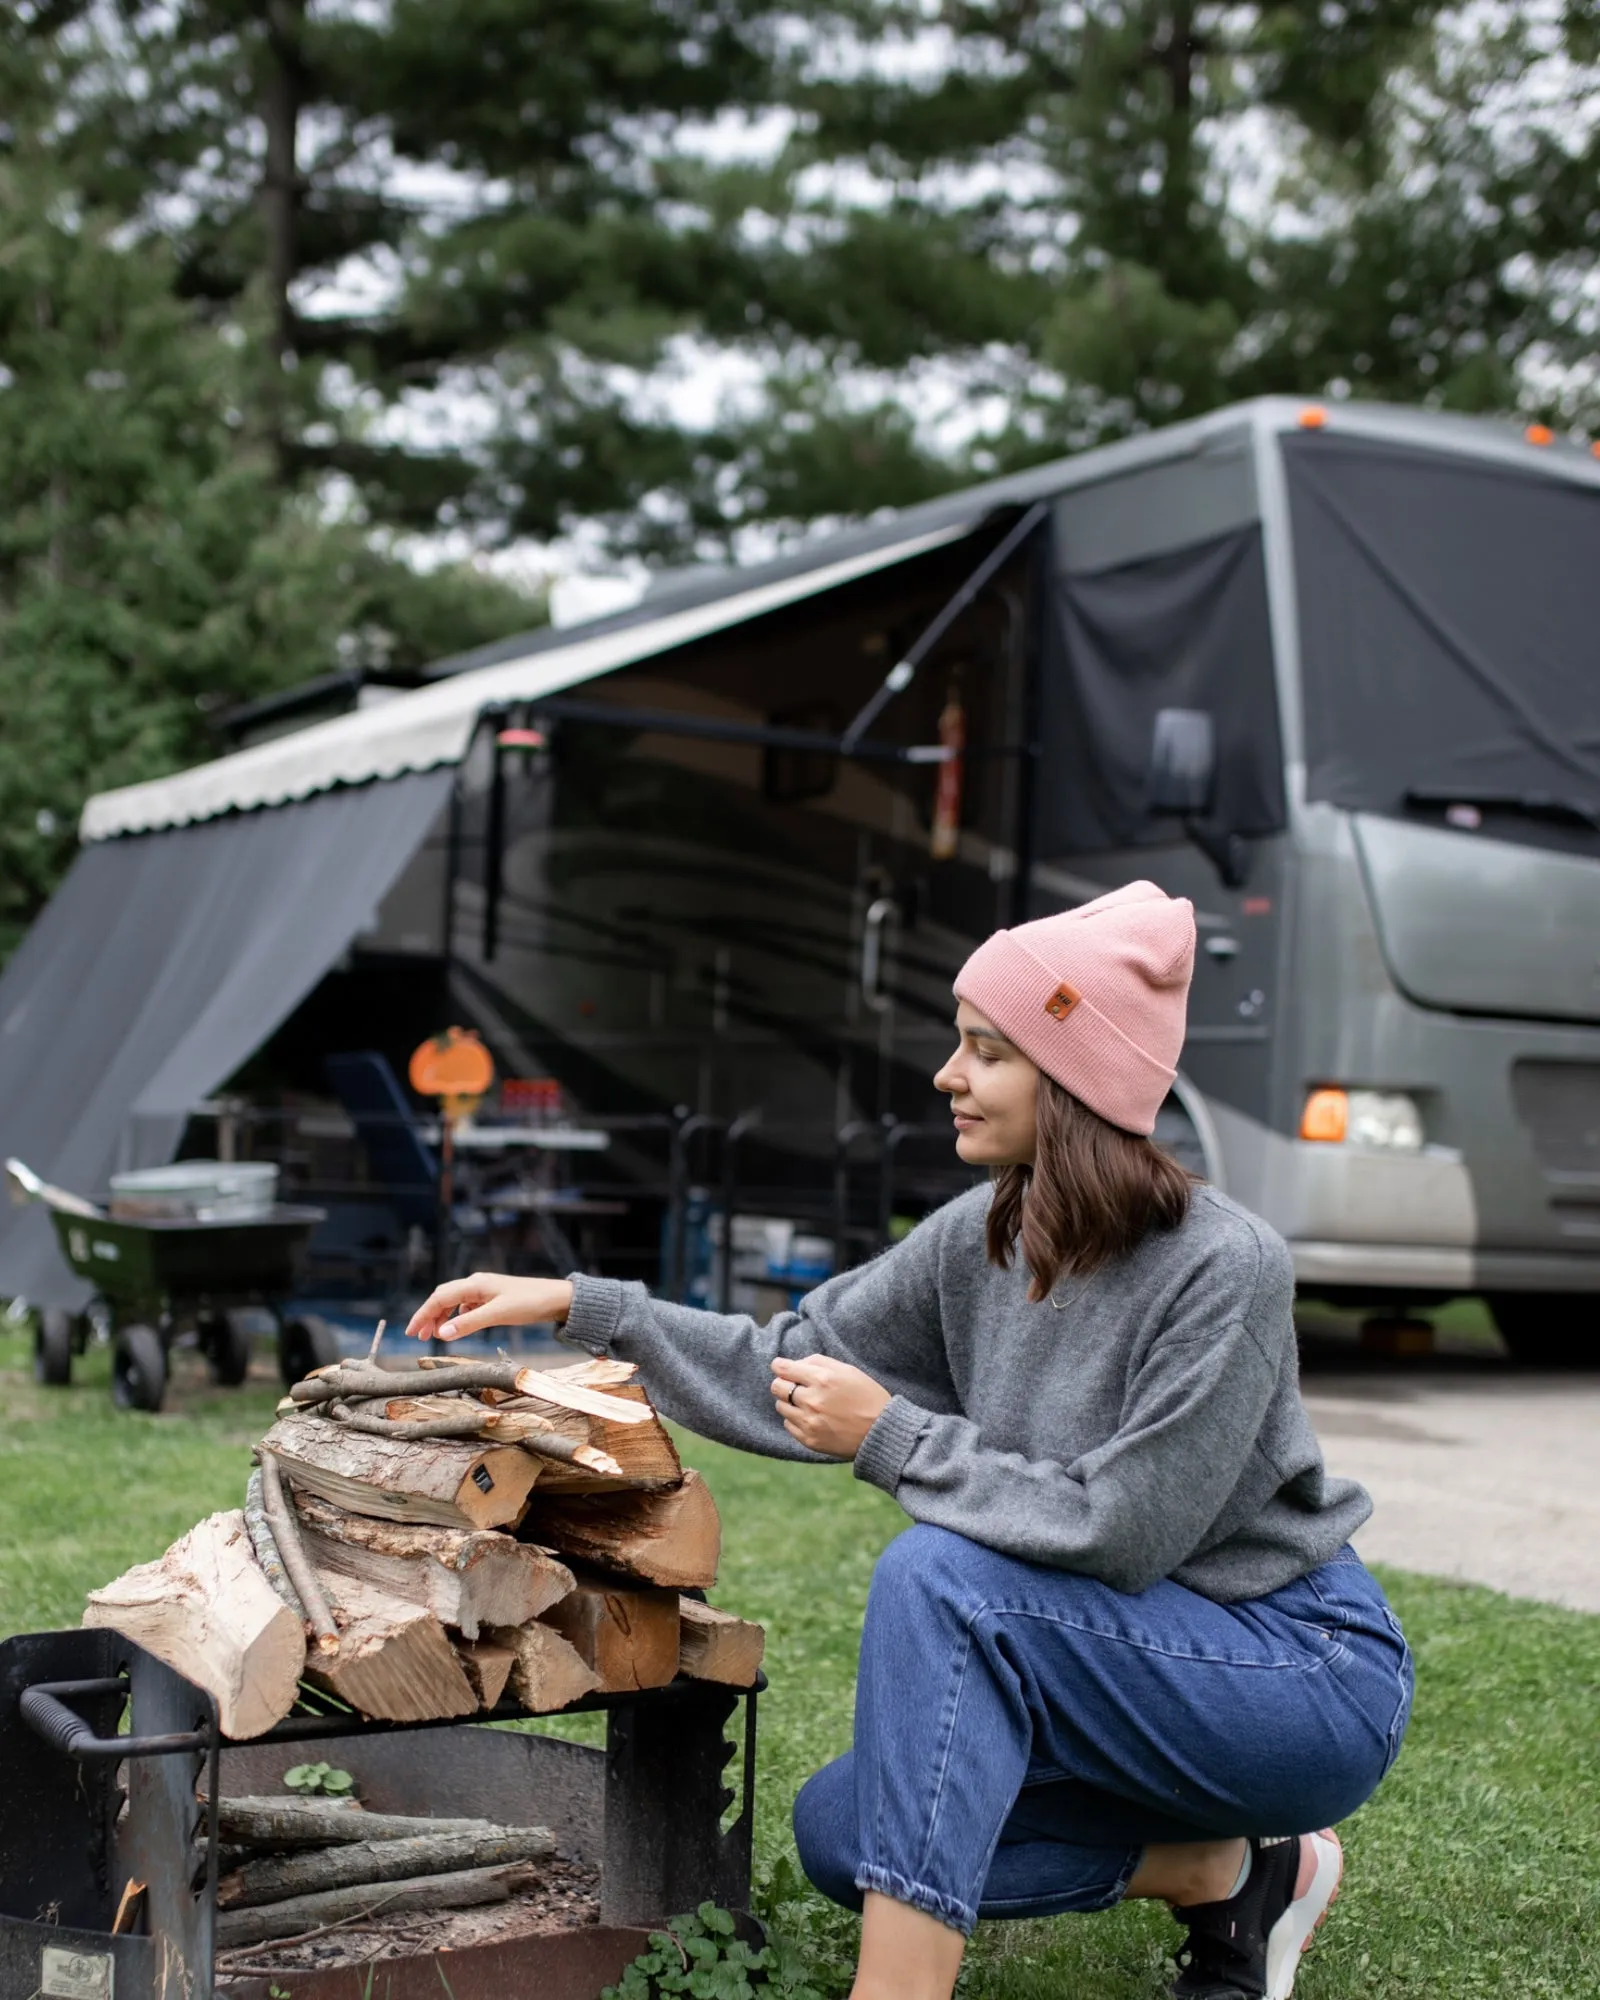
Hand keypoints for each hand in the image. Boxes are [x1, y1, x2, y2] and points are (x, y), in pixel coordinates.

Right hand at [405, 1272, 574, 1342]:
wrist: (557, 1298)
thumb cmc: (530, 1303)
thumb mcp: (498, 1315)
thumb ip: (469, 1324)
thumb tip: (441, 1334)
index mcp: (475, 1284)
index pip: (439, 1298)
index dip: (422, 1314)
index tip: (411, 1332)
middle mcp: (477, 1283)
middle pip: (443, 1297)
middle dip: (428, 1315)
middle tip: (418, 1336)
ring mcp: (485, 1290)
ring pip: (454, 1301)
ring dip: (442, 1317)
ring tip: (434, 1335)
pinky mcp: (493, 1297)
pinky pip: (467, 1305)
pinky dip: (457, 1317)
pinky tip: (458, 1327)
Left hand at [770, 1354, 890, 1458]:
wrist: (881, 1432)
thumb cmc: (867, 1397)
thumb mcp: (848, 1370)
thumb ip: (819, 1362)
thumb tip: (795, 1364)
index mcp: (823, 1379)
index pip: (784, 1368)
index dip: (779, 1365)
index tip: (780, 1366)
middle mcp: (812, 1400)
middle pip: (777, 1387)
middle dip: (783, 1383)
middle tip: (794, 1385)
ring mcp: (809, 1422)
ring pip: (781, 1407)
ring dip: (789, 1402)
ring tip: (807, 1403)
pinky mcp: (809, 1440)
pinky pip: (788, 1425)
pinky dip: (795, 1420)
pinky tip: (811, 1418)